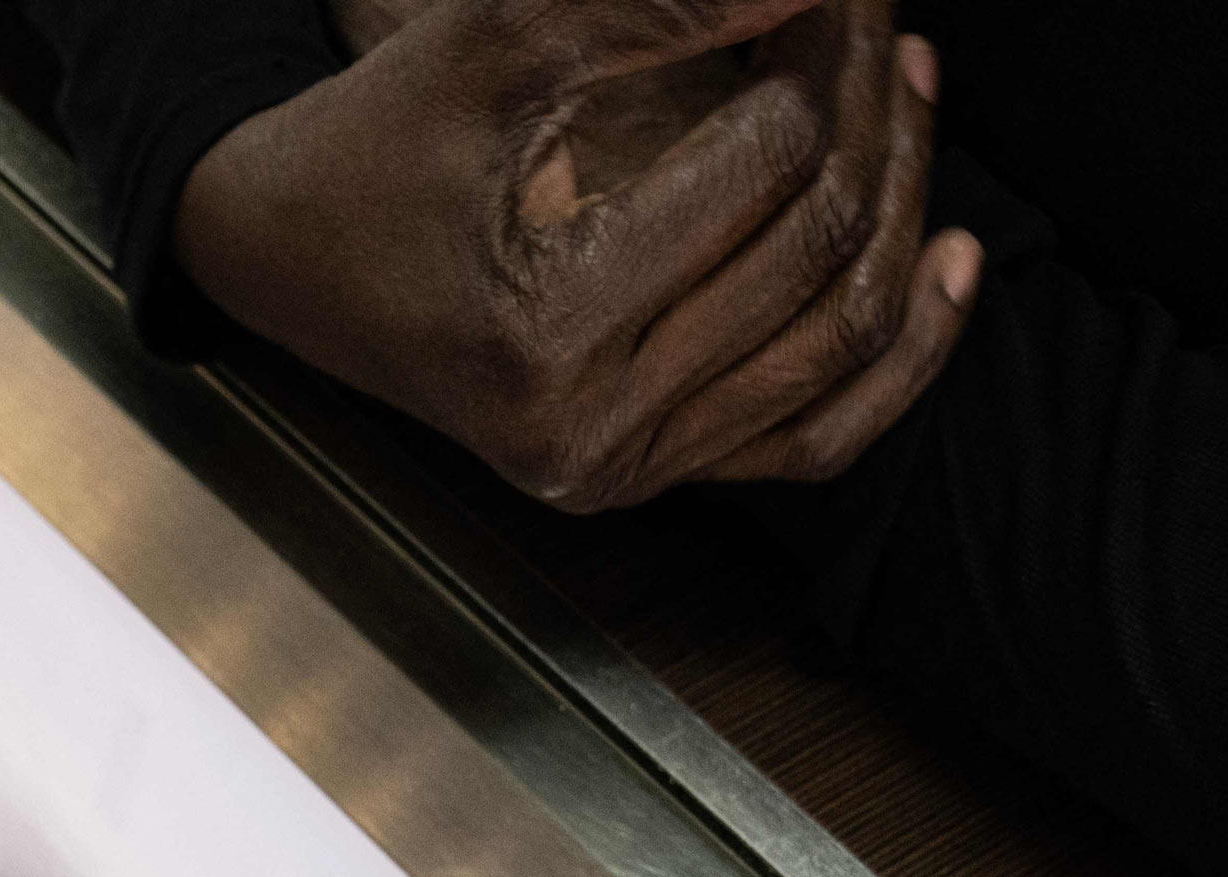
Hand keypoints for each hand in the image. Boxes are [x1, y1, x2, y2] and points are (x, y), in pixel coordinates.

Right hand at [181, 0, 980, 510]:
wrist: (277, 256)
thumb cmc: (367, 150)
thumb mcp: (491, 46)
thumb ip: (659, 1)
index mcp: (540, 334)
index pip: (765, 162)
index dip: (827, 44)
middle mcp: (585, 430)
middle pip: (821, 247)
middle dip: (873, 105)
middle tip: (874, 15)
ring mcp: (620, 469)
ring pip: (843, 334)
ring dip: (905, 199)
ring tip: (907, 85)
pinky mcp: (646, 478)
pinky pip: (820, 434)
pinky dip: (903, 353)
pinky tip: (950, 257)